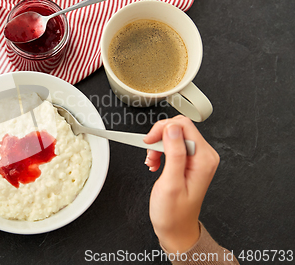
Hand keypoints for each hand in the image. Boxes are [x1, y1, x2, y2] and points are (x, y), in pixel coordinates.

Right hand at [143, 115, 219, 252]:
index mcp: (204, 159)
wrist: (176, 228)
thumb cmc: (174, 213)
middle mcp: (204, 155)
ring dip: (158, 145)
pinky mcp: (189, 160)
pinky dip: (160, 150)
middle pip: (178, 127)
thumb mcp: (171, 183)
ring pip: (174, 134)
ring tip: (153, 161)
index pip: (183, 125)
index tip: (150, 142)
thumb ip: (174, 153)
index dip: (162, 130)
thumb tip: (172, 128)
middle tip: (151, 154)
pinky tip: (156, 162)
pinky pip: (173, 144)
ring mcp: (198, 158)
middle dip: (159, 137)